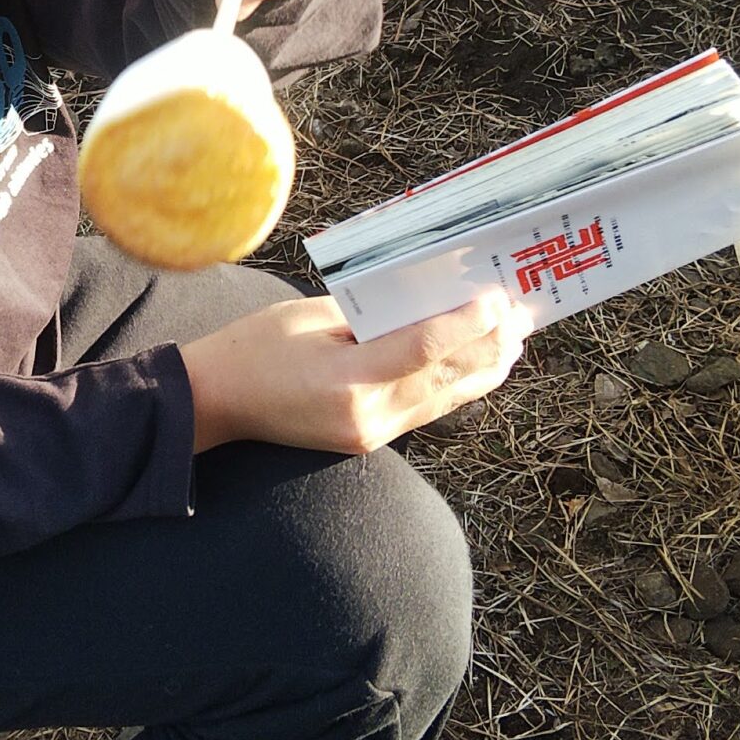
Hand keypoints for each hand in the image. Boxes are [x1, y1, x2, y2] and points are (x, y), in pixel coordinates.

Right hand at [182, 290, 528, 454]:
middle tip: (523, 315)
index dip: (466, 323)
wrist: (216, 402)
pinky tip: (476, 369)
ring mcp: (369, 434)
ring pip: (445, 401)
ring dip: (484, 370)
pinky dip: (455, 387)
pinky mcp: (367, 440)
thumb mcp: (309, 316)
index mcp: (346, 381)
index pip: (423, 349)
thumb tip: (422, 304)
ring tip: (515, 341)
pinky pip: (426, 410)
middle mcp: (366, 416)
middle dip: (491, 347)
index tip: (496, 298)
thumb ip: (369, 314)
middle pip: (447, 380)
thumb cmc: (253, 347)